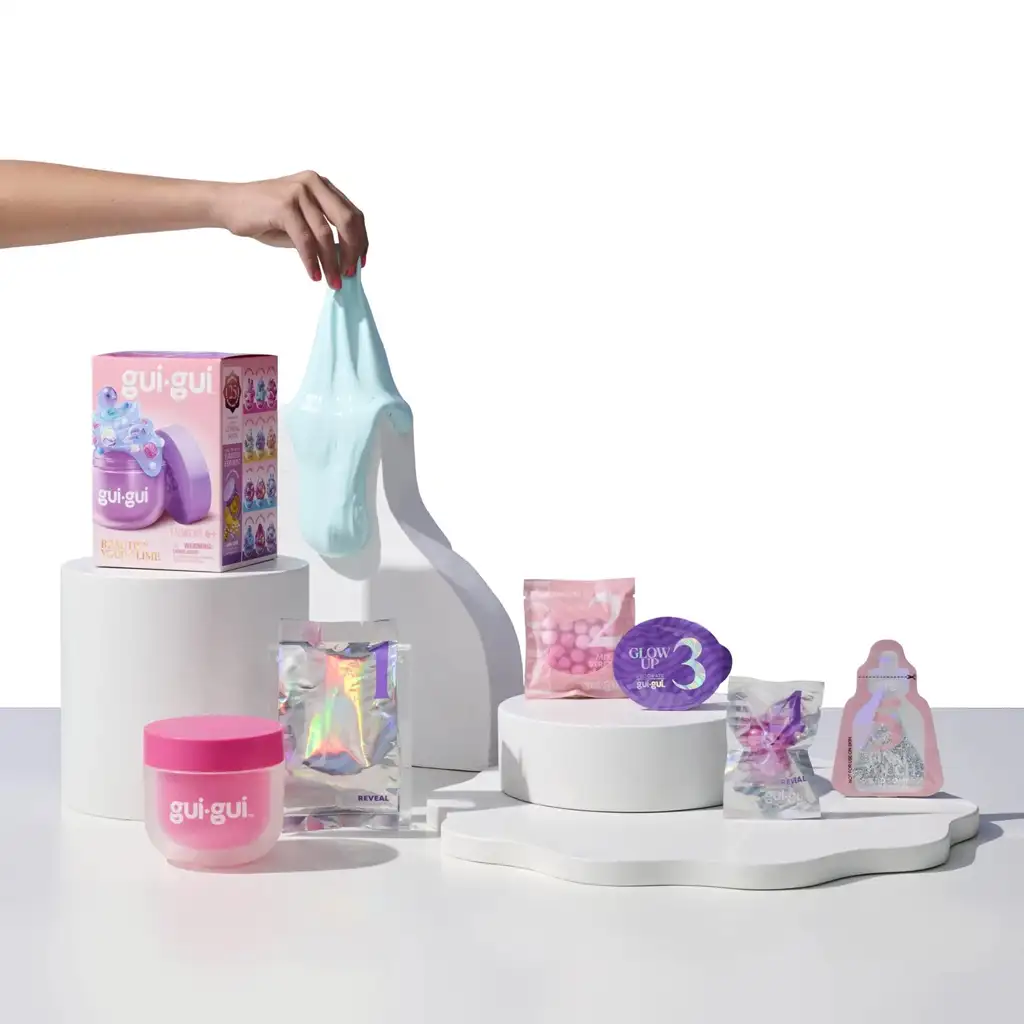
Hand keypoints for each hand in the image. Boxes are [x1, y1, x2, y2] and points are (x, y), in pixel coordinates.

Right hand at [212, 171, 367, 288]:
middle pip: (348, 222)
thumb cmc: (264, 215)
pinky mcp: (284, 206)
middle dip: (352, 252)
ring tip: (333, 282)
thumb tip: (346, 257)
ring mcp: (299, 192)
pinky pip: (306, 241)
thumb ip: (323, 233)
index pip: (353, 214)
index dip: (361, 241)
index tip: (360, 263)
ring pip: (326, 235)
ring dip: (331, 264)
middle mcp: (313, 184)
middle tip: (348, 274)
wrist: (228, 205)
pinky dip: (311, 262)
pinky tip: (314, 275)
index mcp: (321, 185)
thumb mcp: (300, 222)